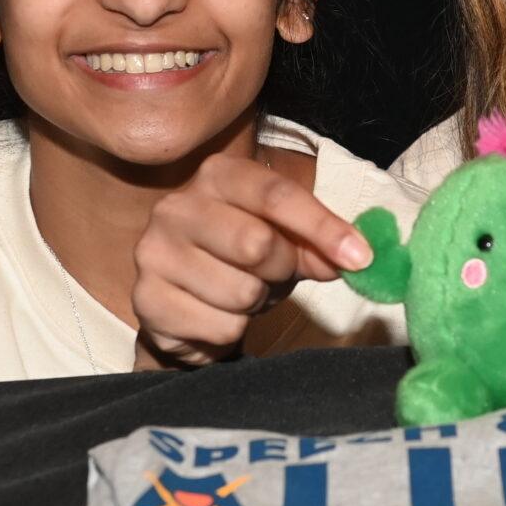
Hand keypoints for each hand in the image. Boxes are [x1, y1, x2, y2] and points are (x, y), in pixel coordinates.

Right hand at [131, 153, 374, 368]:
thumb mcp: (286, 240)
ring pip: (241, 292)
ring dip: (256, 303)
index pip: (275, 195)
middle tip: (274, 274)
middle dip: (281, 270)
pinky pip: (220, 326)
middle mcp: (176, 207)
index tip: (359, 256)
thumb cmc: (240, 257)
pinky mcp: (146, 301)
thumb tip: (354, 256)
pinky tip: (215, 313)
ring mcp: (154, 254)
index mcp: (216, 176)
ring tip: (241, 292)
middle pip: (257, 244)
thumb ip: (319, 245)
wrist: (183, 298)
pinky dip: (232, 329)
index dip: (322, 227)